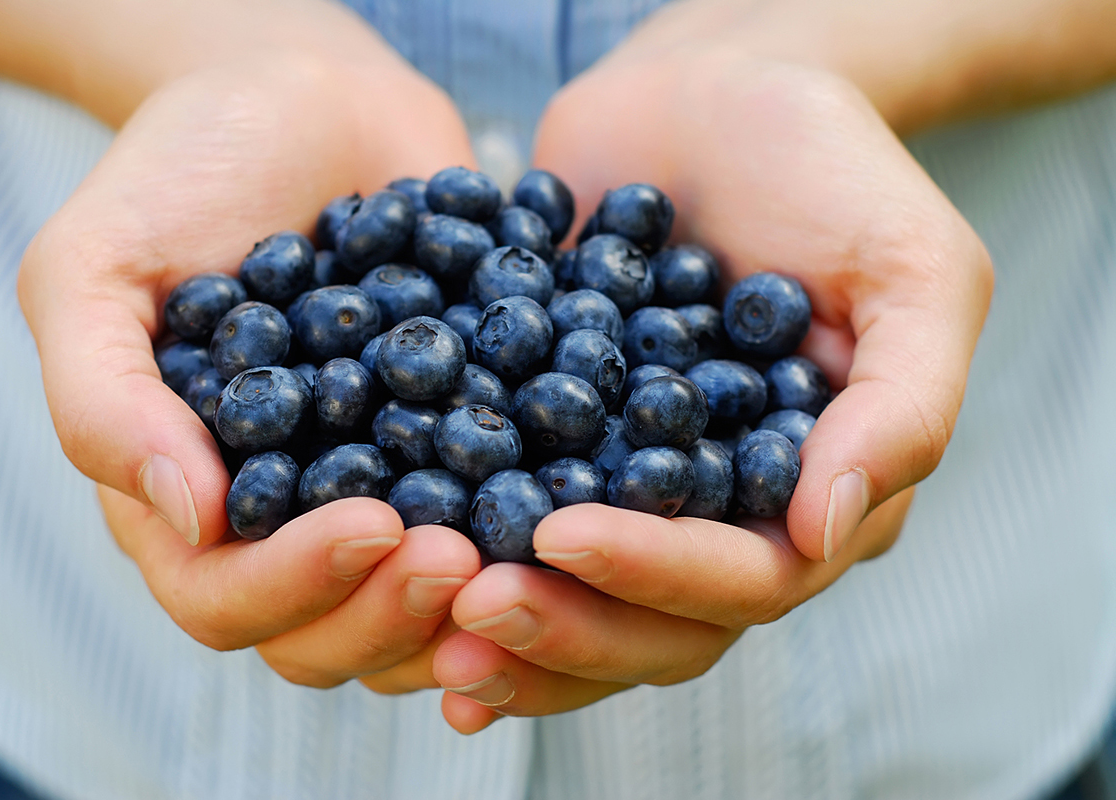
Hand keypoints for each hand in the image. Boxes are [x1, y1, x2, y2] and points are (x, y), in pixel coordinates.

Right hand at [19, 46, 479, 691]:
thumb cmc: (184, 171)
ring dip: (471, 602)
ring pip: (416, 609)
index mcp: (184, 496)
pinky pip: (492, 522)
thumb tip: (189, 516)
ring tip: (525, 546)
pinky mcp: (454, 446)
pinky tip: (581, 509)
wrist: (304, 99)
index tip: (378, 524)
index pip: (222, 599)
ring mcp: (374, 487)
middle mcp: (280, 517)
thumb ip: (103, 397)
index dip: (296, 586)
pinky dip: (533, 535)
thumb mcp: (94, 266)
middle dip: (394, 612)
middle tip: (462, 554)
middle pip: (327, 634)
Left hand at [433, 43, 991, 731]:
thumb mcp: (912, 269)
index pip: (747, 578)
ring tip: (428, 629)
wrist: (713, 92)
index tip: (560, 536)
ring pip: (581, 599)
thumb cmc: (829, 165)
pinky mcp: (560, 443)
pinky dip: (462, 553)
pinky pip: (511, 515)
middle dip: (567, 625)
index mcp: (816, 491)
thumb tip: (827, 533)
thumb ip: (902, 405)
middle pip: (655, 623)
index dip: (656, 574)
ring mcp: (637, 485)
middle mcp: (726, 512)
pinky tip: (393, 569)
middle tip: (472, 607)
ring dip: (508, 625)